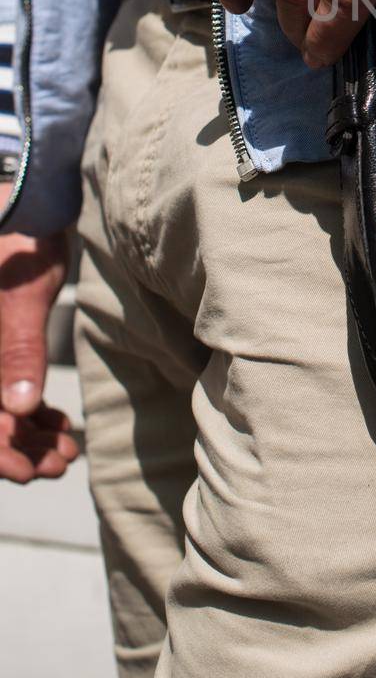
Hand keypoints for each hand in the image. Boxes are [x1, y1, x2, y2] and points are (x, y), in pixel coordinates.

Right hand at [0, 219, 77, 484]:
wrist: (27, 205)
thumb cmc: (19, 243)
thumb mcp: (22, 298)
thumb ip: (18, 351)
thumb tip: (20, 407)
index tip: (28, 471)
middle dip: (17, 448)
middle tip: (59, 464)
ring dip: (27, 434)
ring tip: (66, 451)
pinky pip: (7, 389)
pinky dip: (30, 411)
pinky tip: (59, 425)